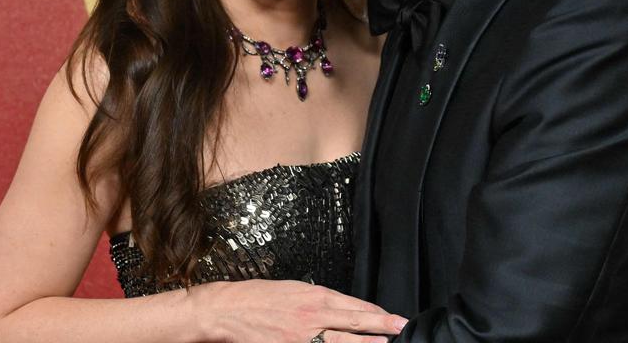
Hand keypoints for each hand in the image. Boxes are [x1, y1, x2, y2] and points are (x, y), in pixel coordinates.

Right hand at [185, 279, 406, 342]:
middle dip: (382, 326)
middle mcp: (313, 316)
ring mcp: (304, 337)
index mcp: (313, 296)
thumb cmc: (254, 298)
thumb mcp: (290, 290)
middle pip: (356, 321)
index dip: (375, 312)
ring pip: (343, 341)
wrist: (225, 310)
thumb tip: (338, 308)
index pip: (354, 305)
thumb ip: (315, 300)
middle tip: (402, 327)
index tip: (392, 317)